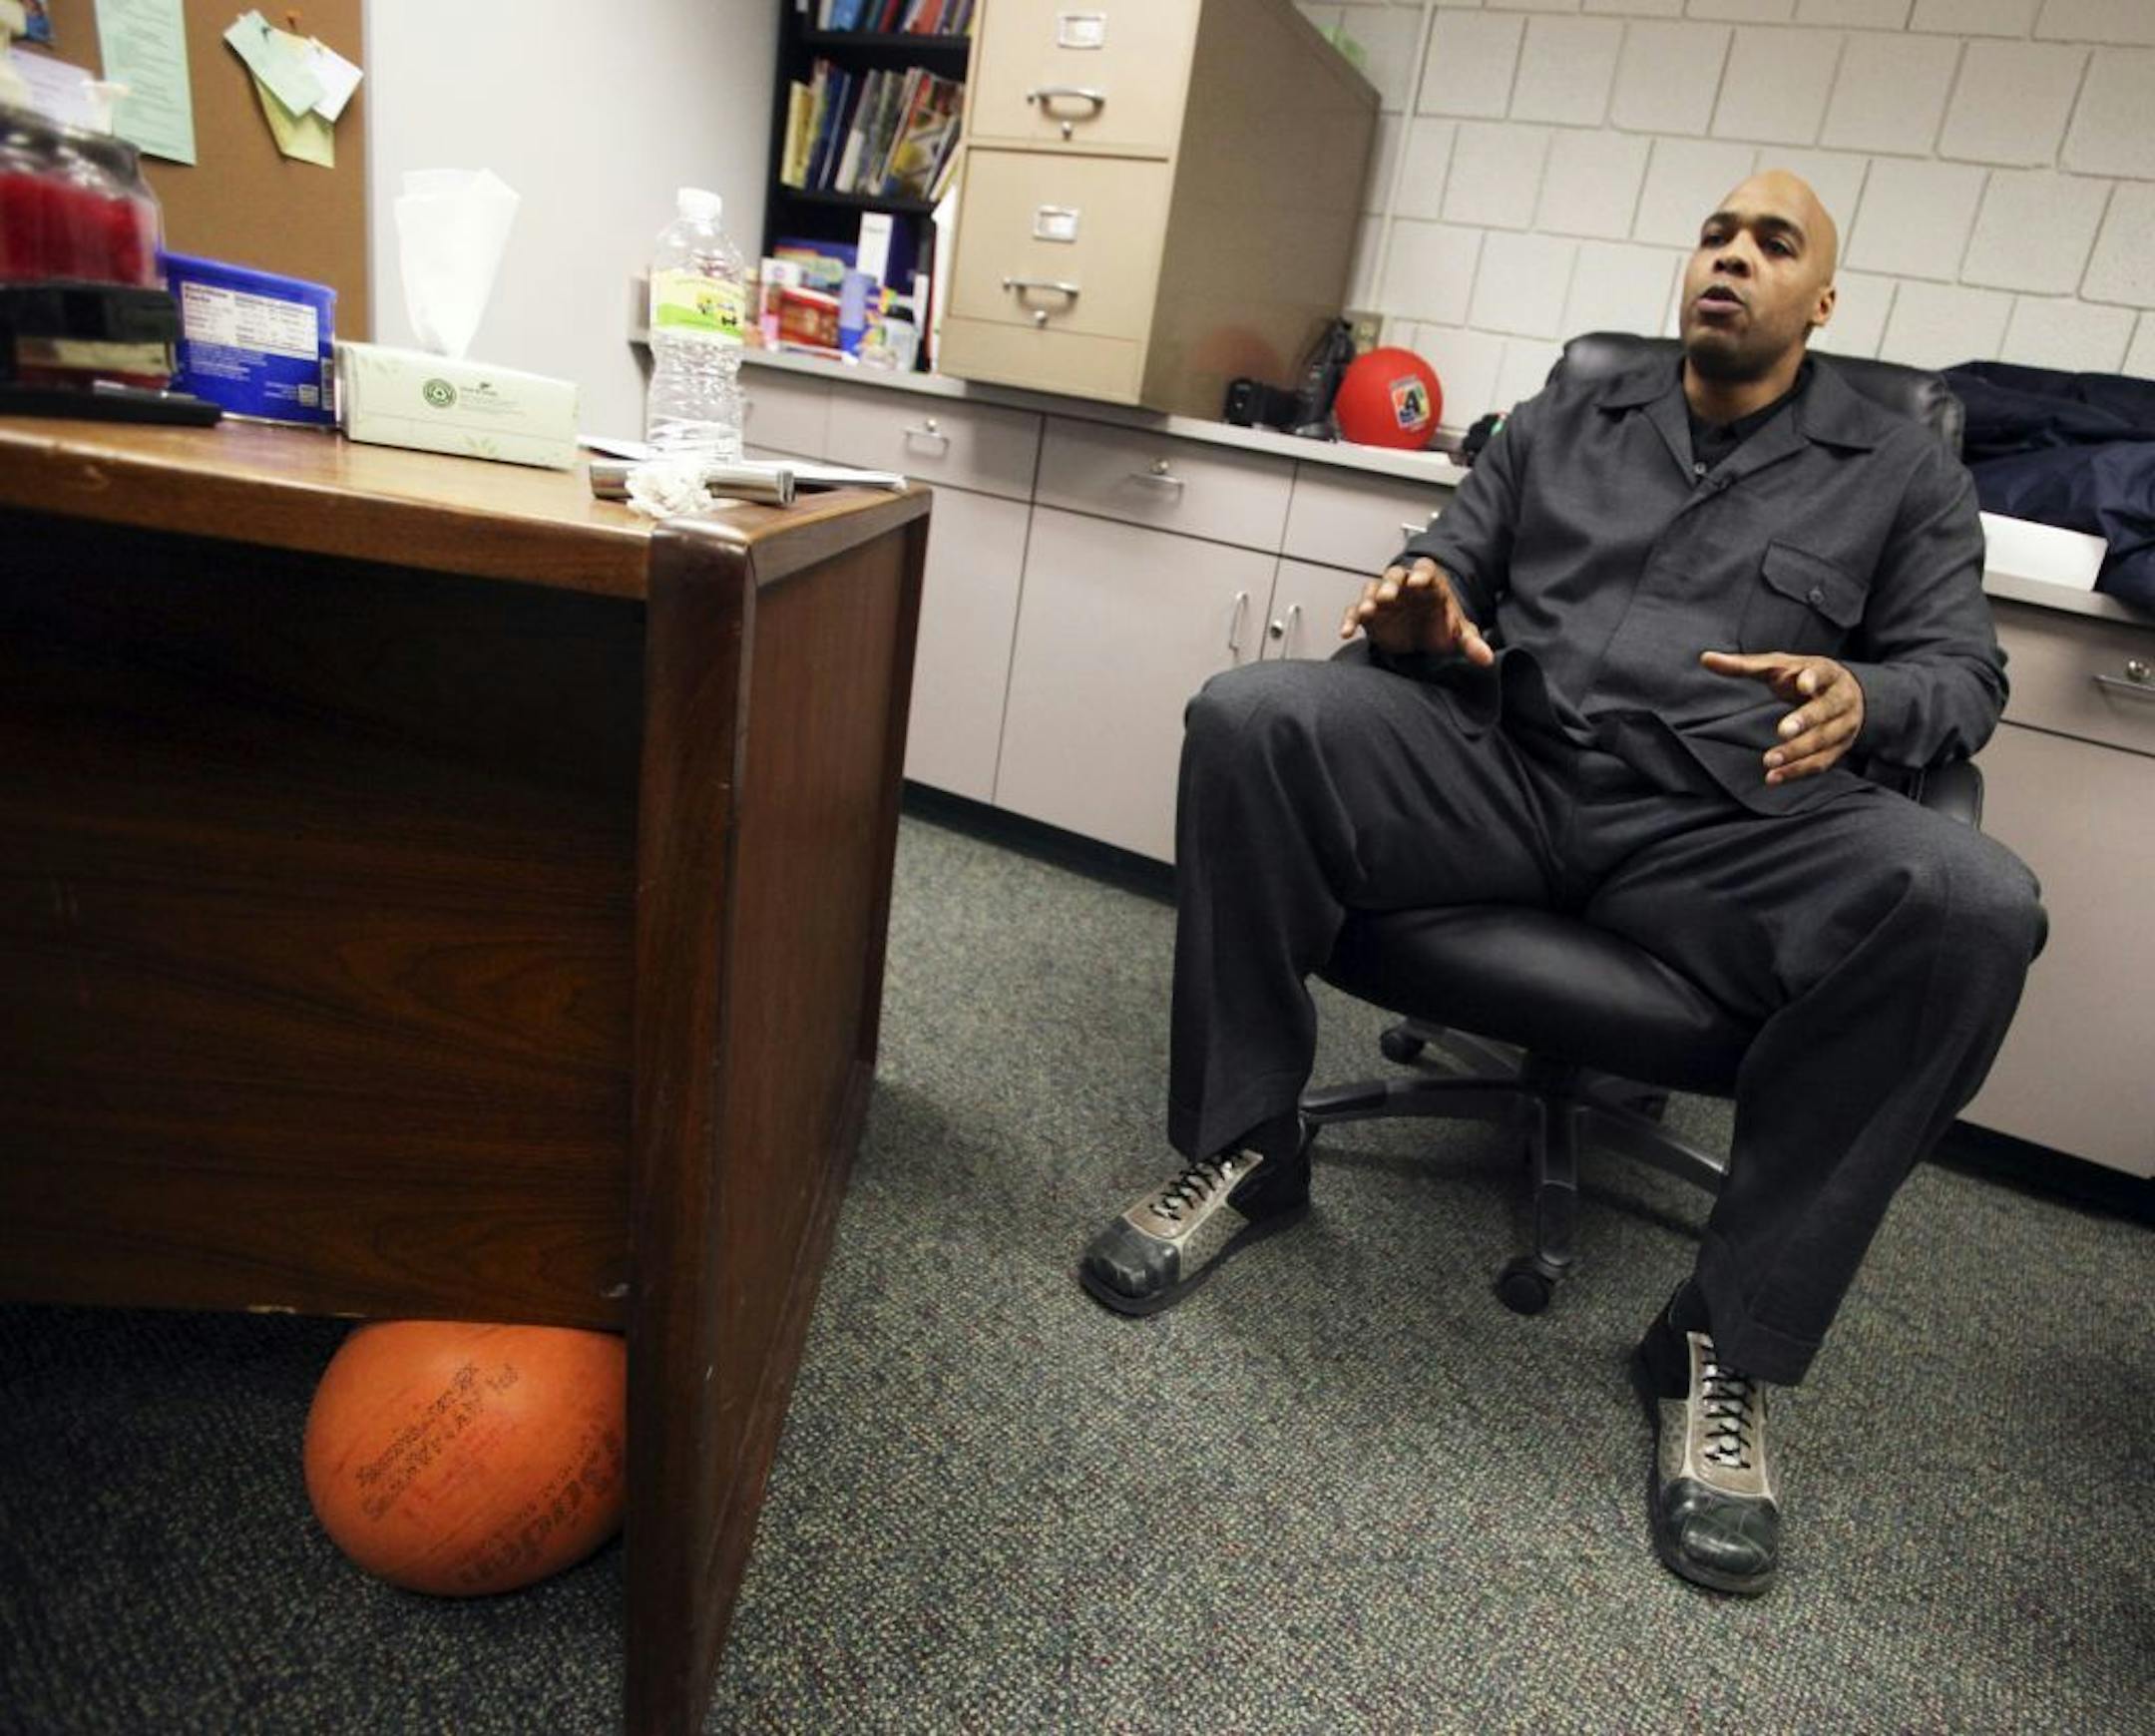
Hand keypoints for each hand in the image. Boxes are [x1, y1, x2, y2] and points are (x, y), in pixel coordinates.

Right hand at [1340, 557, 1494, 665]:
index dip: (1422, 574)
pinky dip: (1349, 619)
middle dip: (1390, 585)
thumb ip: (1472, 643)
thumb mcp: (1460, 634)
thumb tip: (1487, 659)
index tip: (1419, 582)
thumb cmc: (1441, 626)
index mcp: (1429, 584)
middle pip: (1395, 576)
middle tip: (1388, 596)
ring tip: (1367, 611)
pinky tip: (1346, 632)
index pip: (1426, 571)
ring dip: (1368, 599)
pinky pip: (1355, 612)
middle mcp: (1404, 587)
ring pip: (1372, 590)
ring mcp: (1385, 599)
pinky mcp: (1370, 615)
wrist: (1424, 635)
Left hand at [1699, 651, 1864, 784]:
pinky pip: (1820, 763)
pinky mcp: (1838, 749)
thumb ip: (1744, 665)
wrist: (1846, 694)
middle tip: (1782, 731)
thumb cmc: (1802, 677)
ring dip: (1797, 752)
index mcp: (1827, 673)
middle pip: (1826, 710)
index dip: (1814, 678)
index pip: (1823, 673)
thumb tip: (1705, 658)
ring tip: (1769, 761)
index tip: (1802, 683)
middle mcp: (1841, 699)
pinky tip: (1773, 778)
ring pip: (1823, 741)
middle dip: (1805, 720)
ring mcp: (1844, 725)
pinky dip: (1797, 772)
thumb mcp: (1779, 666)